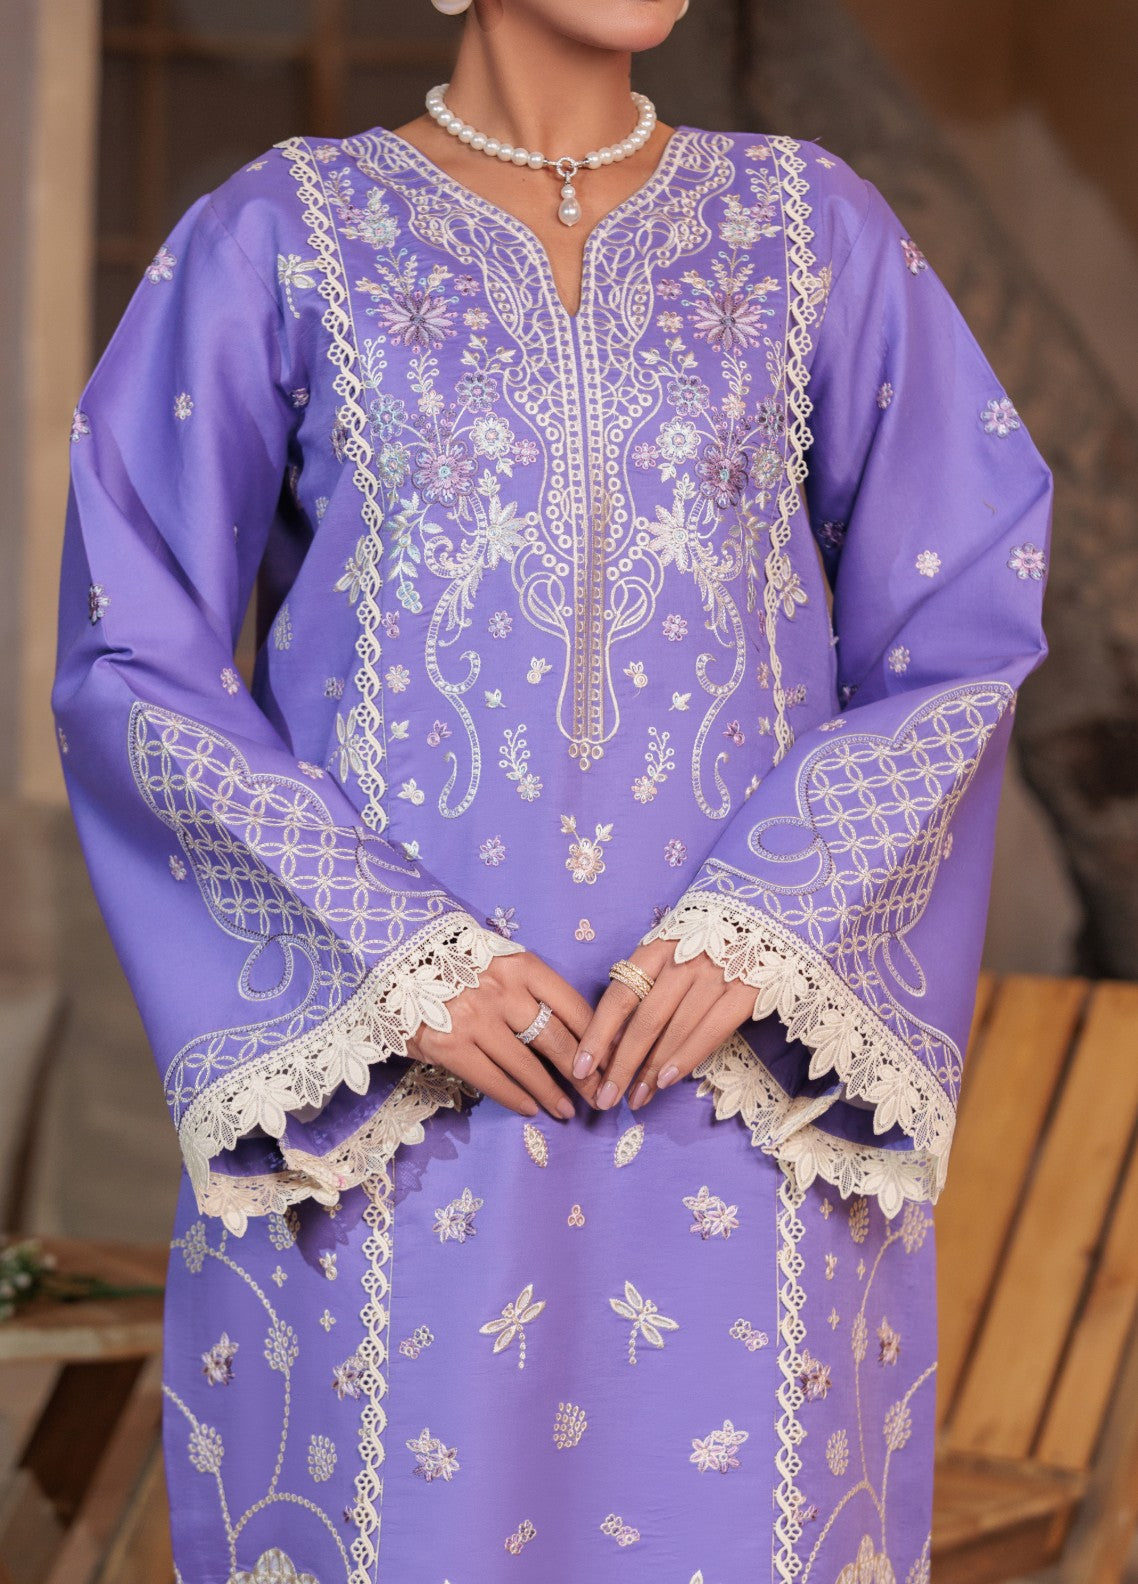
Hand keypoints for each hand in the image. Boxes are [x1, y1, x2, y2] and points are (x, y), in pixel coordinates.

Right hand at [406, 949, 595, 1120]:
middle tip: (599, 1095)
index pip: (573, 1007)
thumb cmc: (454, 961)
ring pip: (528, 1066)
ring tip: (568, 1110)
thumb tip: (570, 1028)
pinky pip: (493, 1080)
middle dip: (584, 1074)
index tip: (611, 1060)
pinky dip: (516, 1098)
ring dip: (553, 1093)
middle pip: (556, 1040)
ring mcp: (475, 1020)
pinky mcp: (450, 1046)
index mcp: (521, 965)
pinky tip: (531, 1109)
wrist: (393, 957)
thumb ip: (529, 987)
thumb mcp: (498, 960)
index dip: (597, 1038)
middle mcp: (502, 991)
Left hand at [572, 938, 756, 1110]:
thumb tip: (611, 1039)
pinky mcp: (746, 990)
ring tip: (636, 1098)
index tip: (580, 1069)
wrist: (764, 915)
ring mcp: (716, 974)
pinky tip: (666, 1080)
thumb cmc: (705, 940)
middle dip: (621, 1065)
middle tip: (605, 1098)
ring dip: (651, 1070)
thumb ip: (643, 986)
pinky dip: (686, 1058)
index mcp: (657, 949)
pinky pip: (711, 1031)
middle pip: (644, 1022)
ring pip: (674, 1030)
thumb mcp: (668, 951)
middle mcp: (683, 960)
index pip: (619, 997)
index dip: (598, 1036)